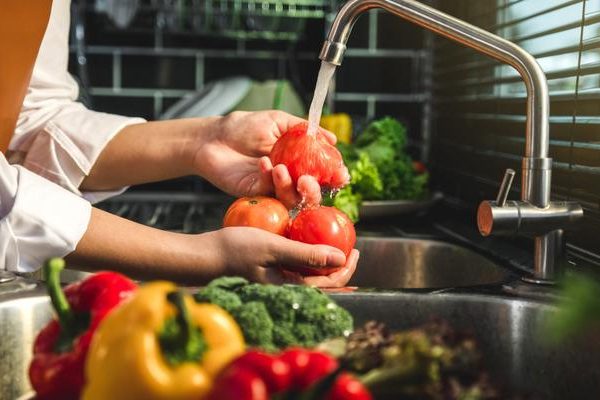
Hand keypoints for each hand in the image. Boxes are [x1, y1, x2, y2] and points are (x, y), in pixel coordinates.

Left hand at [195, 110, 340, 207]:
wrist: (213, 136)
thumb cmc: (244, 127)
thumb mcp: (278, 121)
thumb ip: (304, 129)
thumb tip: (332, 139)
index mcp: (298, 161)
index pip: (323, 174)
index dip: (335, 177)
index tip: (341, 175)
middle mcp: (289, 178)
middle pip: (311, 195)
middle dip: (314, 191)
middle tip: (307, 180)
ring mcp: (272, 188)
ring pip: (291, 199)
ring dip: (289, 186)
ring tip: (280, 168)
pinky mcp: (255, 194)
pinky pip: (269, 192)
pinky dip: (268, 178)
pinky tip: (263, 162)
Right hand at [205, 227, 358, 286]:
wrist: (203, 256)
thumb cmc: (234, 250)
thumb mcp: (273, 247)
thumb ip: (306, 254)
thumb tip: (340, 259)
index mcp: (290, 288)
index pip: (329, 284)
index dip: (346, 269)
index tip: (355, 251)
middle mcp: (286, 289)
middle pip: (322, 283)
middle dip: (339, 267)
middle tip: (351, 247)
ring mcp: (277, 282)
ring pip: (309, 276)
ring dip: (324, 262)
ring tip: (334, 245)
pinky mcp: (269, 273)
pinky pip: (295, 268)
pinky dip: (307, 257)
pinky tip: (308, 243)